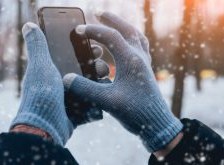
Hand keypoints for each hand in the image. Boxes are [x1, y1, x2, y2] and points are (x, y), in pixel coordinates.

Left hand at [10, 23, 109, 145]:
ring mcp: (66, 99)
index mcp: (49, 72)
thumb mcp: (40, 66)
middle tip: (103, 64)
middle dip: (94, 66)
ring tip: (107, 77)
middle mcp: (57, 85)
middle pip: (80, 71)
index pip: (68, 56)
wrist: (45, 127)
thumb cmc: (41, 94)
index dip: (82, 50)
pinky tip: (106, 92)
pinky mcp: (74, 112)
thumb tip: (28, 25)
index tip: (94, 46)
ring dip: (97, 82)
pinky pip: (89, 102)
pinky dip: (97, 97)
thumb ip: (37, 46)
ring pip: (86, 87)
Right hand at [63, 12, 182, 151]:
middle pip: (127, 29)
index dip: (93, 30)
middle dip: (112, 19)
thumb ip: (85, 89)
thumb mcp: (107, 101)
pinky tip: (125, 45)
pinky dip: (132, 39)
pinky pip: (141, 46)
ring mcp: (144, 63)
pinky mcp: (146, 70)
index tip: (78, 30)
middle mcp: (139, 57)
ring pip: (136, 36)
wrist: (156, 124)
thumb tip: (66, 79)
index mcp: (131, 60)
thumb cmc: (135, 112)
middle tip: (98, 13)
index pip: (110, 36)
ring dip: (124, 26)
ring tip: (113, 23)